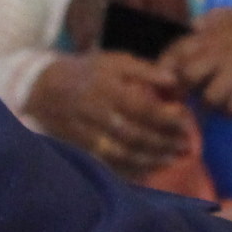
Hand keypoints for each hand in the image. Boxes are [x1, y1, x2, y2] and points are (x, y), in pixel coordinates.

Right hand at [24, 50, 196, 178]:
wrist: (43, 89)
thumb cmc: (87, 72)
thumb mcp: (115, 61)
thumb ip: (146, 71)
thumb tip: (175, 80)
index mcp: (108, 90)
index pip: (143, 108)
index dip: (166, 118)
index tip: (186, 120)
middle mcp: (98, 115)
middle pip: (136, 135)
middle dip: (165, 143)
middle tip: (187, 146)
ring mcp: (88, 135)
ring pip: (124, 154)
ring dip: (152, 159)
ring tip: (173, 159)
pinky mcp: (82, 149)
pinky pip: (109, 165)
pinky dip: (131, 170)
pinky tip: (149, 170)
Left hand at [165, 4, 231, 114]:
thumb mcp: (231, 15)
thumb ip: (208, 22)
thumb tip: (191, 26)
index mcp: (209, 34)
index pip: (174, 53)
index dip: (166, 71)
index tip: (168, 82)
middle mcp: (218, 52)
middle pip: (187, 79)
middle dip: (188, 91)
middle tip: (195, 96)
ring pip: (210, 99)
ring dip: (214, 105)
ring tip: (222, 102)